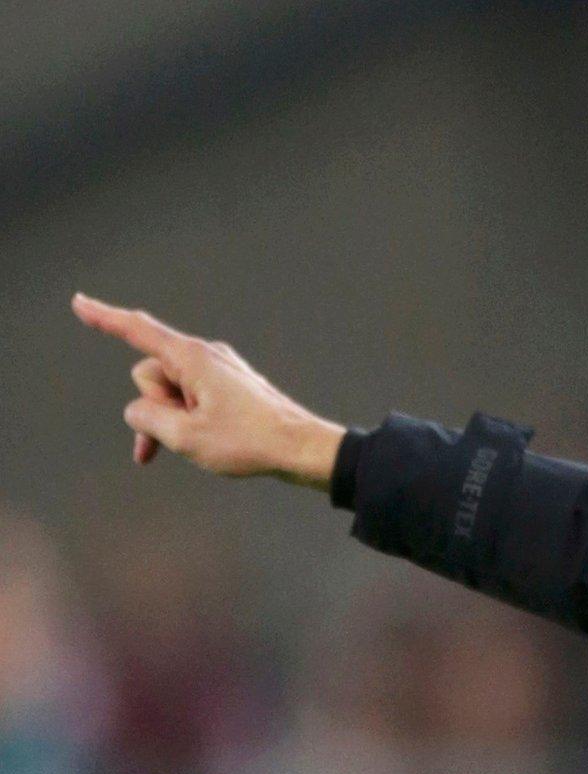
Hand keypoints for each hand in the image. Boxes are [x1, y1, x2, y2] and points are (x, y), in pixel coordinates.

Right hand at [72, 293, 344, 490]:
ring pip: (167, 392)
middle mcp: (205, 356)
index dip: (105, 318)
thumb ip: (146, 418)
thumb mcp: (184, 435)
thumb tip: (139, 409)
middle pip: (149, 373)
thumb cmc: (249, 441)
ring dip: (170, 419)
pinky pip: (187, 400)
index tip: (79, 302)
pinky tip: (173, 448)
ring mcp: (217, 372)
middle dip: (154, 404)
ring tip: (203, 441)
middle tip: (190, 428)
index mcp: (192, 358)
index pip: (138, 331)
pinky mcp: (226, 388)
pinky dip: (178, 422)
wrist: (301, 448)